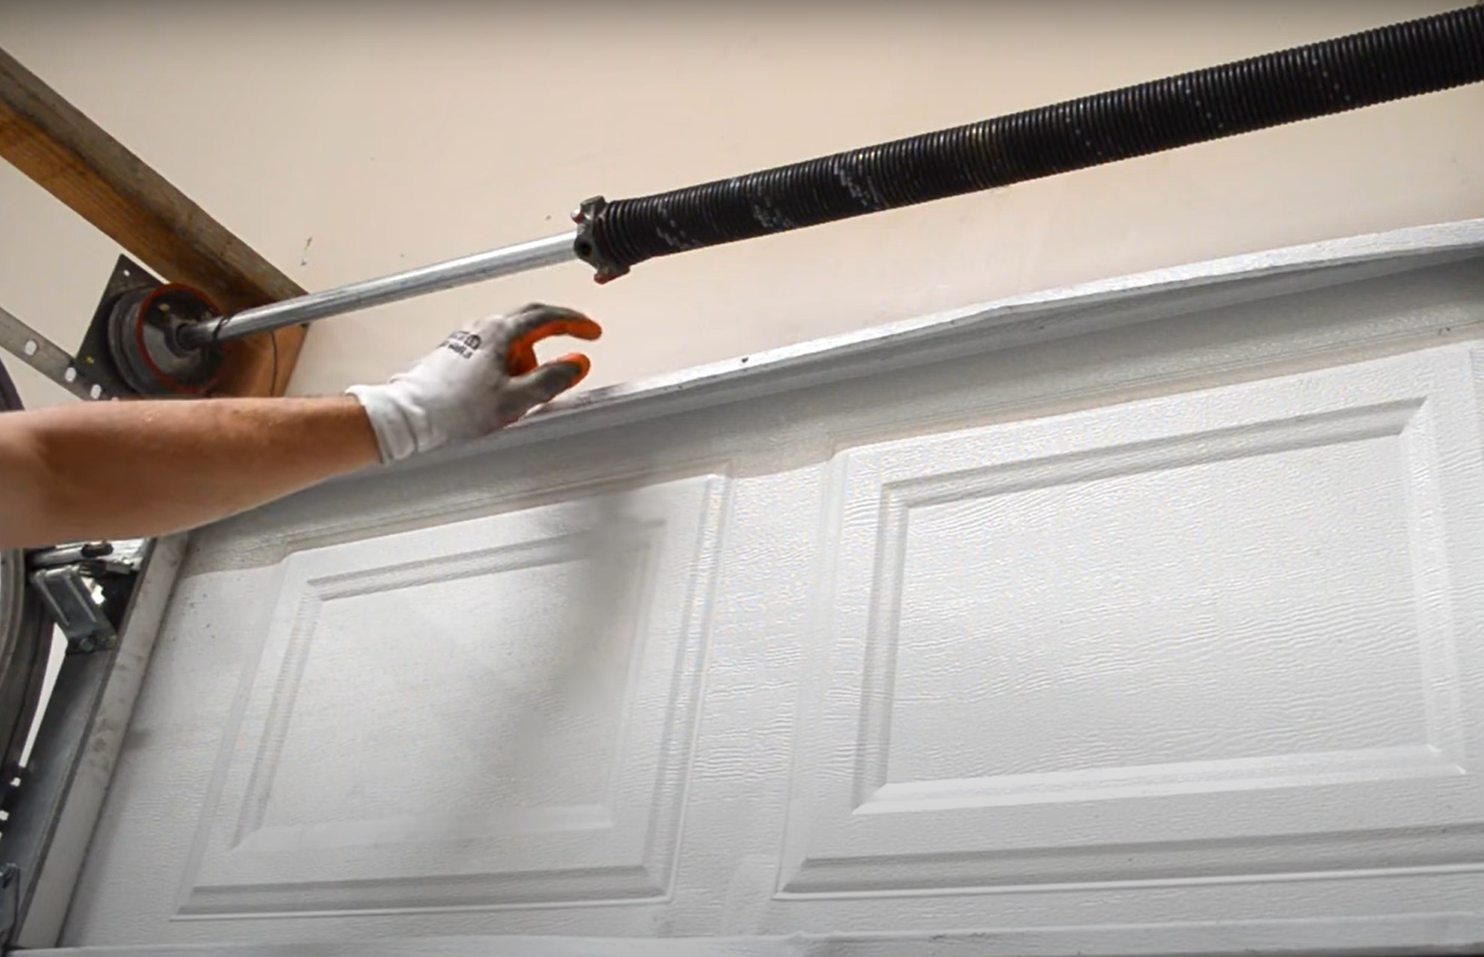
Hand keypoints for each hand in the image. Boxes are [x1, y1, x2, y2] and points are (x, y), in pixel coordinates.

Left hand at [347, 303, 601, 462]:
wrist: (411, 414)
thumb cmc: (456, 408)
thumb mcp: (516, 399)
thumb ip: (552, 380)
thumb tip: (578, 364)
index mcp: (500, 334)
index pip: (547, 318)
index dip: (575, 323)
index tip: (592, 331)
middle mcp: (482, 329)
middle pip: (529, 322)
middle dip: (554, 335)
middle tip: (572, 346)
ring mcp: (468, 339)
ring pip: (511, 341)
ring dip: (528, 360)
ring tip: (524, 395)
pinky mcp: (457, 354)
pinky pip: (494, 353)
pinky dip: (509, 367)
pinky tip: (502, 394)